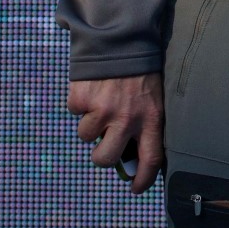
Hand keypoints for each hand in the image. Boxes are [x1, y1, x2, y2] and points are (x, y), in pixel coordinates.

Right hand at [67, 73, 164, 193]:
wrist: (123, 39)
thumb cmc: (141, 72)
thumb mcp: (154, 97)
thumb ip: (146, 123)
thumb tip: (132, 155)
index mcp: (150, 118)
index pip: (151, 159)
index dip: (143, 179)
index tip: (136, 187)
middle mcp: (126, 118)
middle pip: (105, 158)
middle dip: (101, 156)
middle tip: (102, 146)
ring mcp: (102, 109)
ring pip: (85, 135)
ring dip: (90, 123)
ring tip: (101, 101)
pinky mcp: (82, 98)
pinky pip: (75, 112)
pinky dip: (80, 103)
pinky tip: (93, 88)